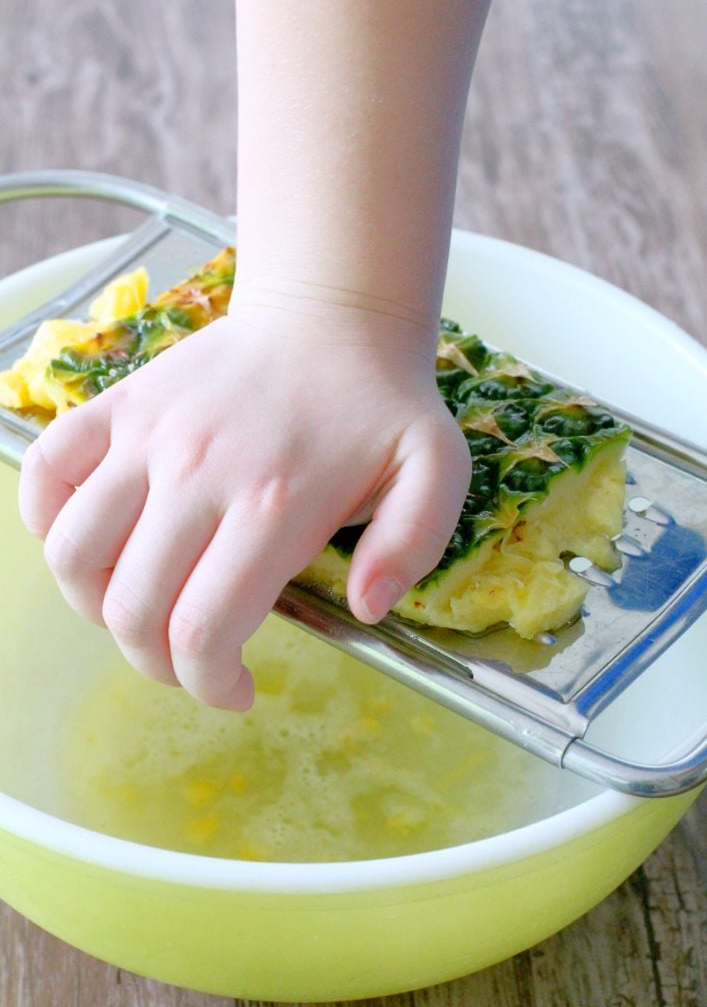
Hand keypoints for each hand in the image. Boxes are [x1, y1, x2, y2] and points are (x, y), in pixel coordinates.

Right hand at [19, 299, 469, 709]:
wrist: (330, 315)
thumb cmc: (382, 405)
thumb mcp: (435, 472)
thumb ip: (412, 545)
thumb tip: (365, 609)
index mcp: (273, 505)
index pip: (202, 631)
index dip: (209, 685)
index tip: (236, 690)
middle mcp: (197, 474)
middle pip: (131, 609)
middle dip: (156, 663)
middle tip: (192, 660)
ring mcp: (148, 437)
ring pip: (73, 553)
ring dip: (96, 606)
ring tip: (141, 607)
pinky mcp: (119, 406)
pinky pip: (46, 472)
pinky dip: (48, 521)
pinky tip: (94, 541)